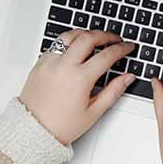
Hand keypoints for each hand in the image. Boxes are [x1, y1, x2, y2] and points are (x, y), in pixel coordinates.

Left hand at [19, 30, 135, 144]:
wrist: (34, 130)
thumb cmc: (61, 125)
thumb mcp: (94, 111)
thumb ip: (113, 91)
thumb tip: (127, 78)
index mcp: (80, 79)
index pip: (106, 55)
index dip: (121, 49)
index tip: (128, 47)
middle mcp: (63, 66)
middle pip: (88, 38)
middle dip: (105, 35)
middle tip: (115, 38)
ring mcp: (49, 62)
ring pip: (70, 36)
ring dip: (86, 33)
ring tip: (96, 37)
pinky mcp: (40, 63)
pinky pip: (56, 44)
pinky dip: (69, 41)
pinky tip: (76, 47)